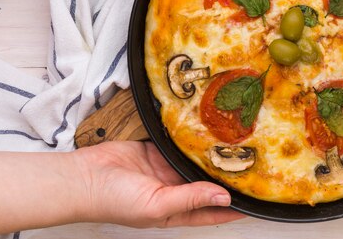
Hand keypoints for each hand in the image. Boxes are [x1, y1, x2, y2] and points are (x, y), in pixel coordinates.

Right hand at [74, 141, 244, 227]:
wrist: (84, 176)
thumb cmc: (113, 200)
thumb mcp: (156, 205)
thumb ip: (190, 200)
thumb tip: (224, 198)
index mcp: (177, 211)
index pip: (214, 211)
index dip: (235, 207)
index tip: (258, 199)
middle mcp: (175, 190)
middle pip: (208, 184)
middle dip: (227, 176)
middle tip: (252, 162)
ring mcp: (166, 169)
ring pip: (196, 162)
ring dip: (212, 156)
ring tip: (236, 144)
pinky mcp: (157, 151)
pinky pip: (181, 145)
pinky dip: (194, 139)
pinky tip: (210, 131)